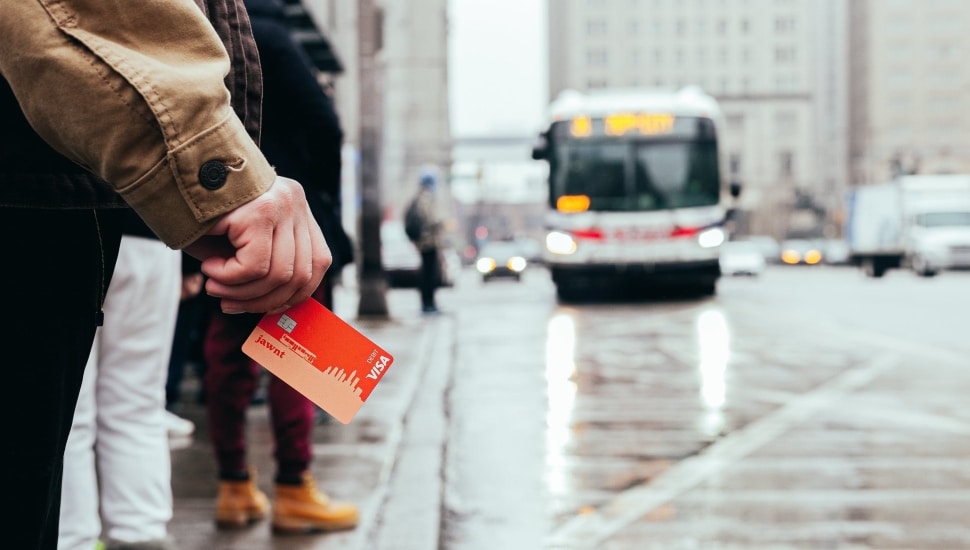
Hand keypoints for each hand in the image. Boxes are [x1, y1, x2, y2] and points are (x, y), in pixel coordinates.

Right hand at [184, 176, 330, 312]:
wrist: (165, 171)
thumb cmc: (198, 212)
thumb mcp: (240, 241)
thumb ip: (263, 266)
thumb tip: (275, 306)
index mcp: (297, 207)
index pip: (318, 262)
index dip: (294, 293)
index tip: (264, 306)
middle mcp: (294, 202)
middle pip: (300, 274)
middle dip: (262, 301)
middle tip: (228, 302)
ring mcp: (280, 204)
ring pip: (278, 274)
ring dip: (240, 292)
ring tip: (214, 286)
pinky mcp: (259, 210)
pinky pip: (254, 266)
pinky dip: (229, 278)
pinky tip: (209, 268)